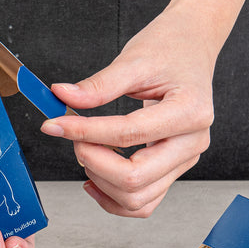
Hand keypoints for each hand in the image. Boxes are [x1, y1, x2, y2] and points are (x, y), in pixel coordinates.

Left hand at [41, 3, 216, 217]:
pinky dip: (114, 198)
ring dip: (101, 182)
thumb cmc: (170, 48)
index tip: (56, 124)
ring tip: (86, 151)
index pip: (129, 134)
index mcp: (190, 111)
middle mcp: (192, 142)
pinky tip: (94, 177)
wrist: (192, 45)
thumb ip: (98, 85)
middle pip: (135, 177)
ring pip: (138, 198)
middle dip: (93, 160)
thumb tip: (63, 97)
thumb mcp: (133, 59)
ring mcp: (184, 160)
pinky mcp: (173, 169)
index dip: (86, 132)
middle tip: (74, 136)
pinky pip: (143, 202)